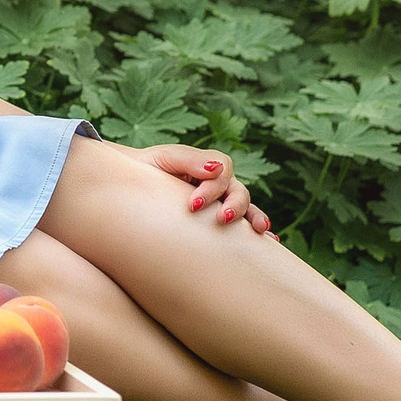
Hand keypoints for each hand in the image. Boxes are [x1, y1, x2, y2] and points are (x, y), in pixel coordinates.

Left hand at [134, 143, 271, 236]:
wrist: (129, 187)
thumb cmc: (146, 170)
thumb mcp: (164, 159)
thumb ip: (189, 160)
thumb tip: (216, 169)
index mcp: (206, 166)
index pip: (222, 169)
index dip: (212, 187)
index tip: (193, 205)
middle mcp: (218, 184)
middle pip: (237, 190)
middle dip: (234, 205)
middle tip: (222, 219)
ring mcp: (220, 203)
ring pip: (245, 208)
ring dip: (253, 217)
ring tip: (259, 230)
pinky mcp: (217, 222)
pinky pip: (243, 227)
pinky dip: (257, 233)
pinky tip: (271, 241)